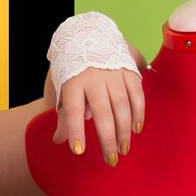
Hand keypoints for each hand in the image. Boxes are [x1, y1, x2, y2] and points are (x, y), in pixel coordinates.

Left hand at [45, 13, 147, 166]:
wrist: (88, 35)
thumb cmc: (72, 69)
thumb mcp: (61, 88)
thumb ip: (62, 115)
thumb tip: (57, 141)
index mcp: (72, 81)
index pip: (72, 110)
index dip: (76, 131)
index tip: (79, 151)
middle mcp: (93, 77)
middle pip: (101, 112)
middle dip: (107, 138)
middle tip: (111, 160)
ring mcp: (113, 72)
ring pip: (121, 106)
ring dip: (124, 130)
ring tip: (124, 149)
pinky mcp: (129, 70)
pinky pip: (136, 94)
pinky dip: (138, 113)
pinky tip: (136, 130)